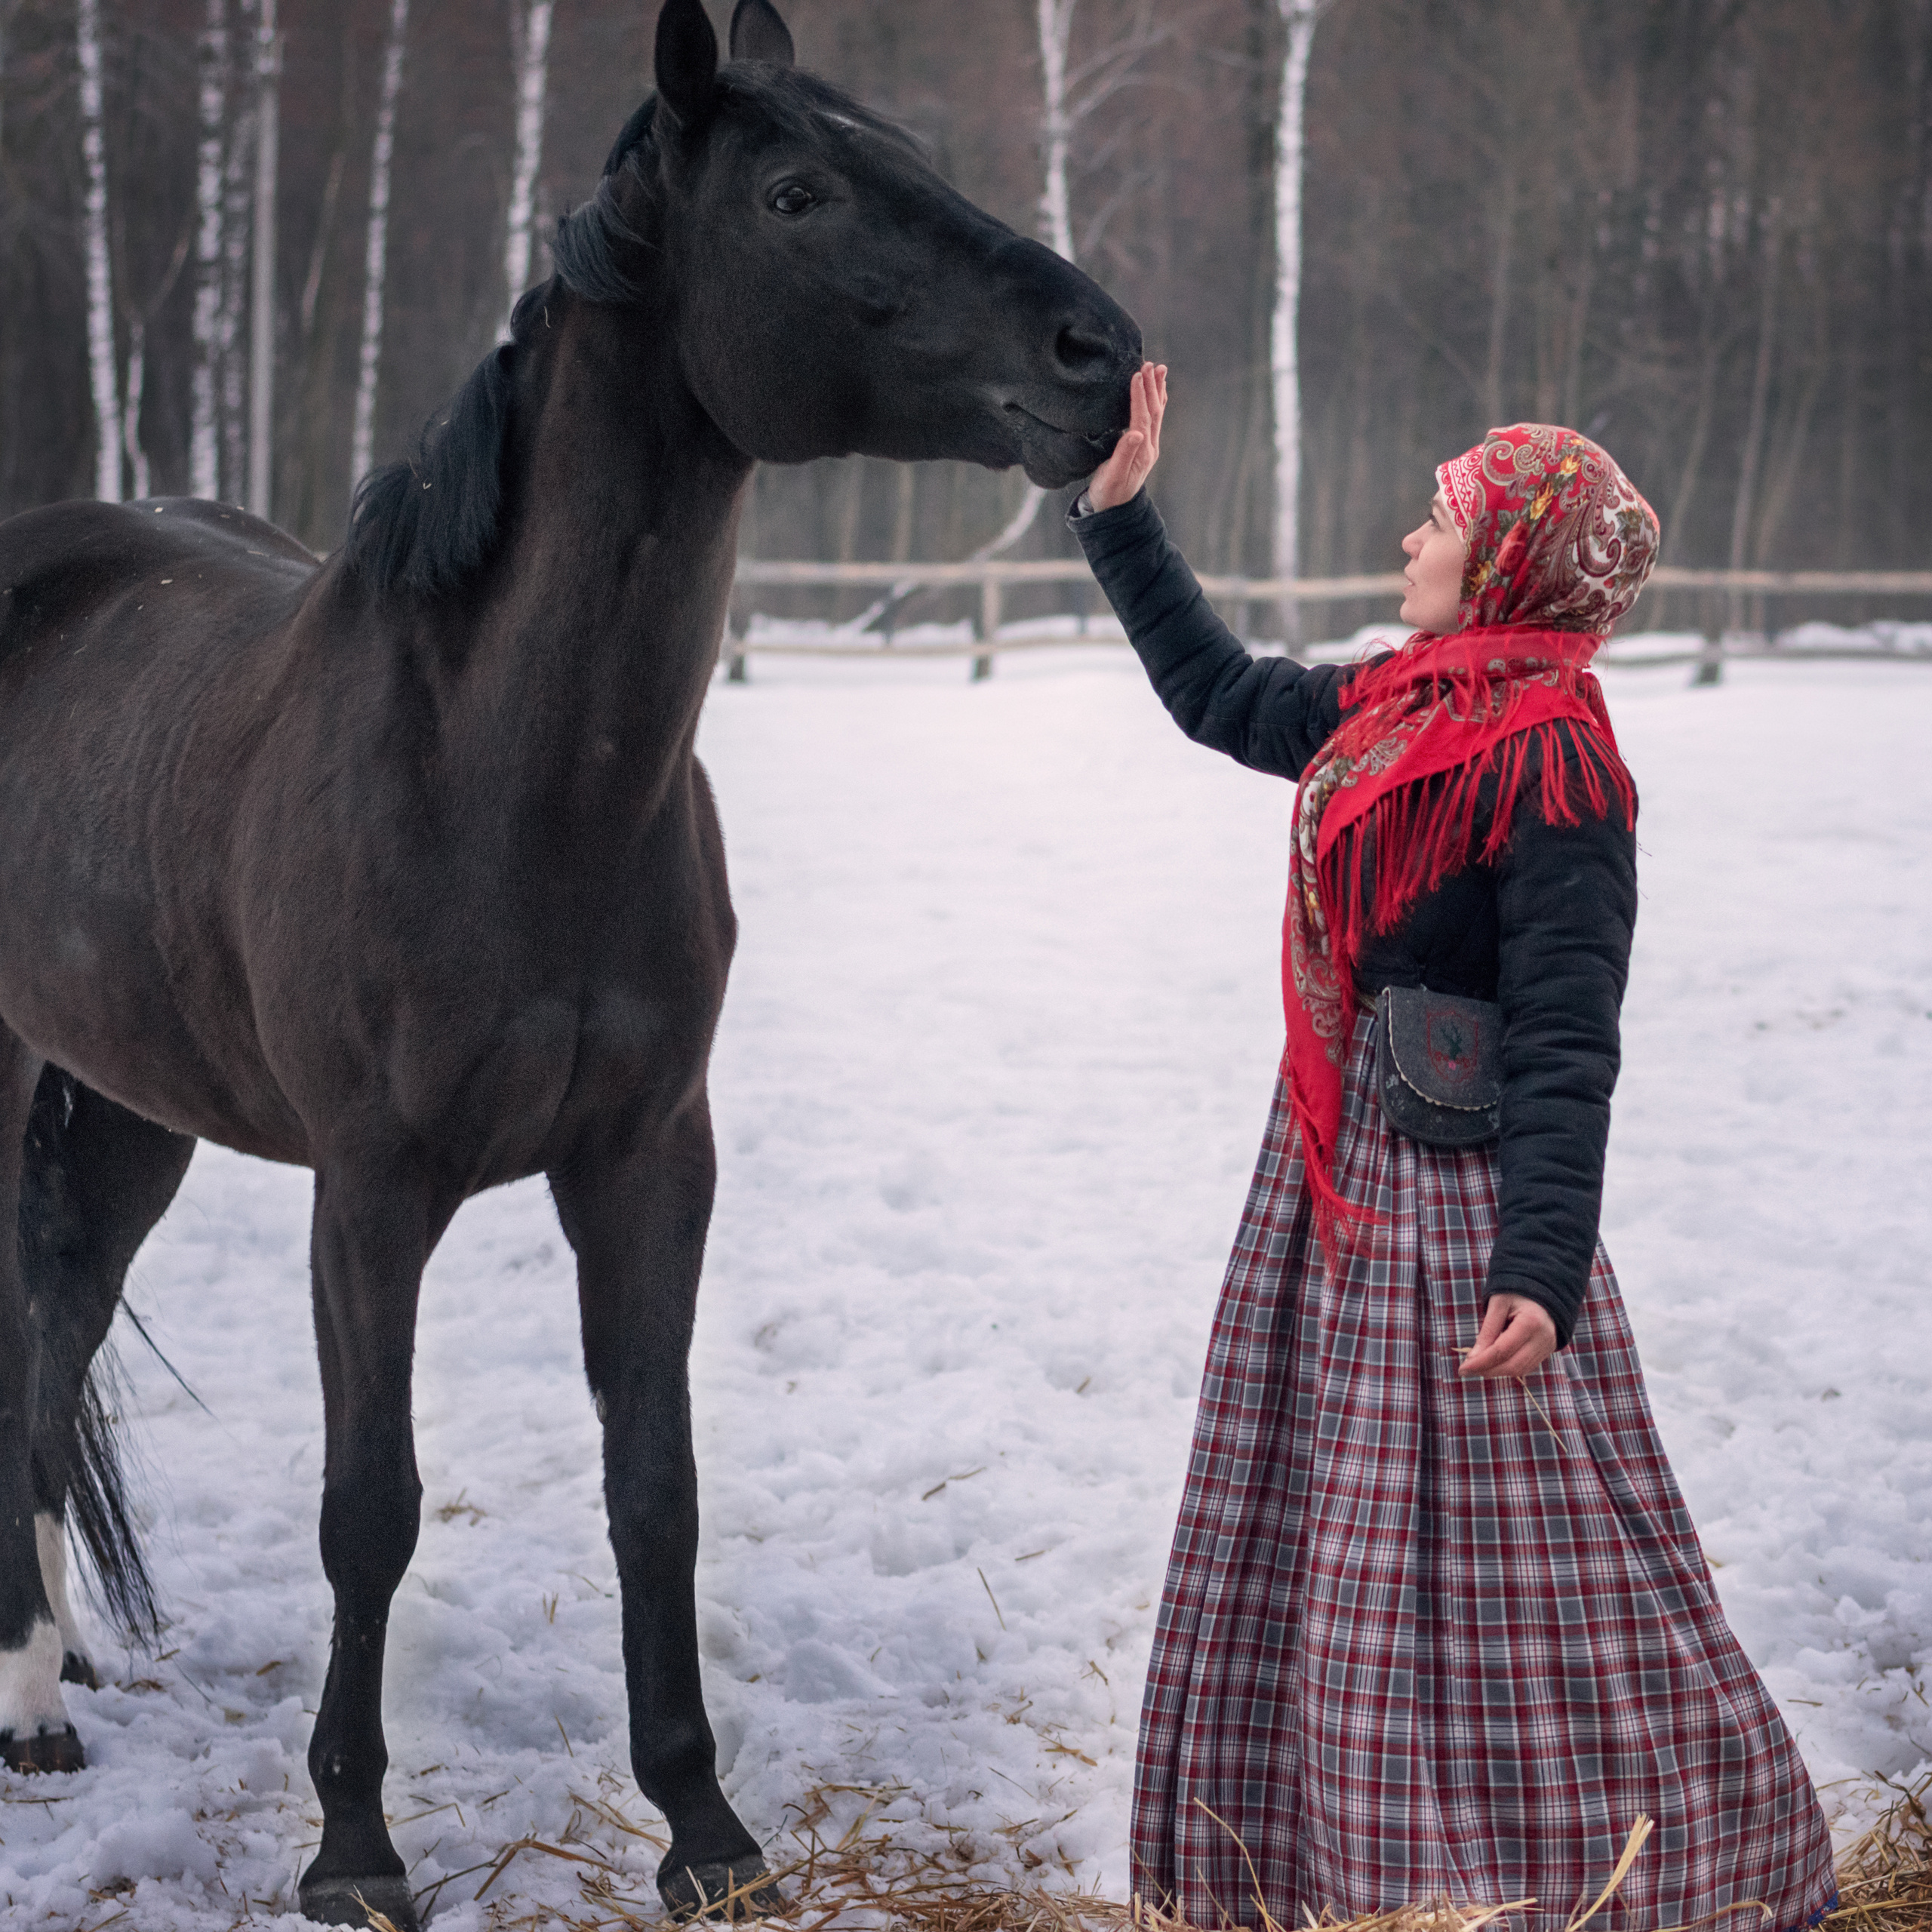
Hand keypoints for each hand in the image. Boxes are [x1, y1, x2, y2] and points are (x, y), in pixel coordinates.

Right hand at [1087, 360, 1166, 511]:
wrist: (1113, 509)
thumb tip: (1136, 433)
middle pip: (1153, 411)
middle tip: (1151, 364)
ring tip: (1159, 369)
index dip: (1140, 396)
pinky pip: (1152, 419)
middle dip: (1152, 386)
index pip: (1142, 418)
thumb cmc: (1108, 493)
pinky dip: (1155, 401)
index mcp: (1142, 452)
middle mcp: (1149, 447)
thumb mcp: (1112, 475)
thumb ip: (1124, 454)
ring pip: (1156, 413)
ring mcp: (1148, 446)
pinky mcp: (1144, 447)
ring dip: (1157, 390)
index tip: (1137, 375)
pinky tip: (1155, 391)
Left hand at [1459, 1294, 1557, 1379]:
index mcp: (1530, 1322)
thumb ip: (1487, 1330)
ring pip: (1520, 1370)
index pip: (1502, 1350)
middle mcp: (1543, 1338)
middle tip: (1467, 1370)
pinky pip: (1526, 1367)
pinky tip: (1493, 1363)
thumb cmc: (1517, 1294)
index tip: (1463, 1369)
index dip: (1481, 1363)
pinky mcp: (1547, 1351)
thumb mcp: (1498, 1304)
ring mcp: (1547, 1347)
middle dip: (1488, 1371)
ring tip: (1478, 1367)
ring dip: (1497, 1372)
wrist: (1543, 1292)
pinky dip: (1508, 1368)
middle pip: (1513, 1366)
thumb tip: (1473, 1357)